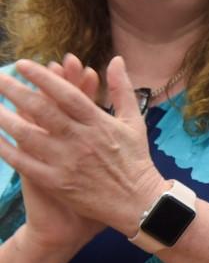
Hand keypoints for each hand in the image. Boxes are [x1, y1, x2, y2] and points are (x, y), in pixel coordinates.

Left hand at [0, 56, 166, 238]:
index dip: (44, 77)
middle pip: (43, 110)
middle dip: (16, 91)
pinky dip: (7, 150)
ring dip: (6, 118)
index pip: (67, 94)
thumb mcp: (134, 122)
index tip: (23, 65)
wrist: (140, 203)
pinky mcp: (58, 183)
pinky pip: (25, 163)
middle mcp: (81, 140)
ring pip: (29, 135)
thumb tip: (116, 59)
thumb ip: (121, 89)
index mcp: (99, 123)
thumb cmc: (136, 160)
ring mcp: (67, 162)